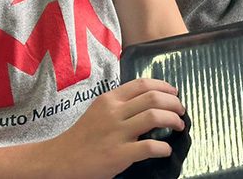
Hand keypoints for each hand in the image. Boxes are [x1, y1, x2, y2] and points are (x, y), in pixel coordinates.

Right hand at [50, 78, 185, 177]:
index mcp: (109, 99)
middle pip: (153, 98)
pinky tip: (166, 150)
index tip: (174, 93)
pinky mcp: (119, 154)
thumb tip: (149, 101)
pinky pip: (149, 147)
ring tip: (178, 126)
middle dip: (174, 103)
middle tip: (181, 110)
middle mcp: (114, 112)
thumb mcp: (98, 110)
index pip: (142, 84)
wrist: (61, 159)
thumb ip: (120, 104)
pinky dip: (163, 148)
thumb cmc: (82, 136)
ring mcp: (116, 133)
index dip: (164, 86)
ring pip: (154, 117)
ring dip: (173, 120)